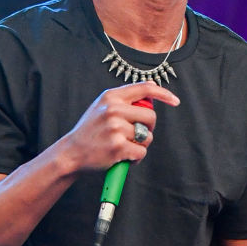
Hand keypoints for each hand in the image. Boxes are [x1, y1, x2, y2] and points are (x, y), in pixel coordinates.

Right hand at [60, 81, 179, 171]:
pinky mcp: (118, 147)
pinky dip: (136, 158)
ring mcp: (115, 128)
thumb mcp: (102, 106)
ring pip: (147, 136)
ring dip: (141, 145)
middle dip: (149, 128)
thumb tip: (152, 87)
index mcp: (111, 96)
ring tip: (124, 146)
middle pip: (151, 116)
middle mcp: (113, 109)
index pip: (144, 88)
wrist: (71, 152)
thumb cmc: (90, 130)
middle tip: (137, 134)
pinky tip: (123, 156)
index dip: (164, 94)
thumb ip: (124, 97)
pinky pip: (141, 152)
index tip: (175, 101)